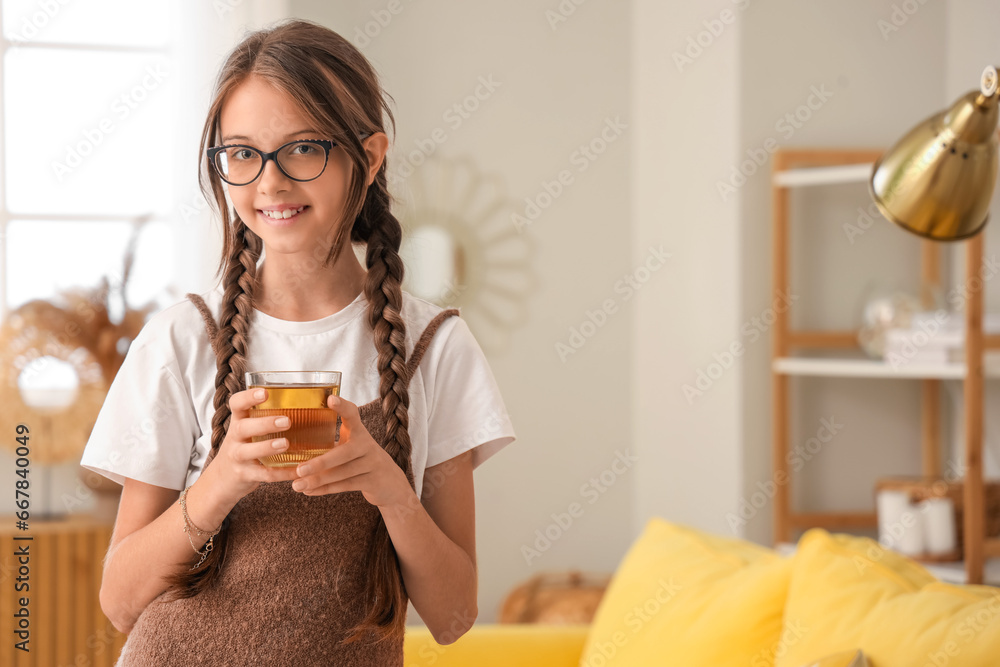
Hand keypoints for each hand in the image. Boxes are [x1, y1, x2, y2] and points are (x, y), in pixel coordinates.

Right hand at [210, 387, 299, 501]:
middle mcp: (235, 438)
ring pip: (248, 452)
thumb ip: (266, 417)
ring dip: (267, 447)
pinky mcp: (244, 475)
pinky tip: (298, 471)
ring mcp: (237, 457)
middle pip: (242, 428)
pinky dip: (281, 473)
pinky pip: (263, 474)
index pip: (236, 404)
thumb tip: (307, 401)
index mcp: (238, 421)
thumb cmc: (243, 447)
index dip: (248, 397)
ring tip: (285, 444)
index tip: (265, 393)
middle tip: (286, 421)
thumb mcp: (248, 430)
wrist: (222, 479)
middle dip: (264, 424)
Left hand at [291, 394, 412, 507]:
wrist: (390, 483)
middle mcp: (368, 445)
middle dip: (320, 462)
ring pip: (343, 473)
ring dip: (318, 480)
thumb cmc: (360, 460)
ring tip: (296, 485)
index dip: (343, 406)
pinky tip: (308, 491)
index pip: (353, 414)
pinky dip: (325, 490)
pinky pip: (346, 486)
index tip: (330, 400)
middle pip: (344, 453)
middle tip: (299, 469)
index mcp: (359, 432)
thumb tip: (290, 442)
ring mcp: (372, 464)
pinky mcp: (373, 481)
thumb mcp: (351, 445)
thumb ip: (330, 441)